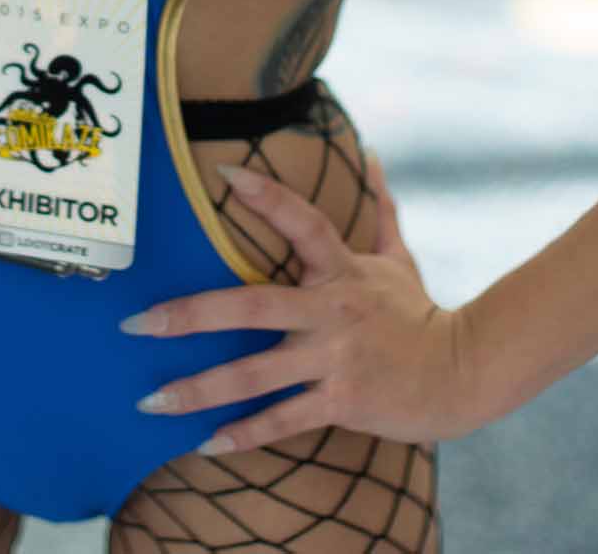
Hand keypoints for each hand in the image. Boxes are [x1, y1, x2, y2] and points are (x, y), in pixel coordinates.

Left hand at [121, 150, 474, 453]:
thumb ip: (379, 208)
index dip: (266, 195)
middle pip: (251, 306)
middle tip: (137, 323)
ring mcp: (334, 358)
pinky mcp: (340, 400)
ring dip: (199, 389)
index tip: (223, 173)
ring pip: (254, 375)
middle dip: (189, 315)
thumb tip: (372, 154)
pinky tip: (206, 443)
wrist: (461, 373)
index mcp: (341, 270)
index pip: (300, 220)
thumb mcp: (398, 257)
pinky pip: (282, 420)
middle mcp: (331, 311)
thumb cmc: (419, 313)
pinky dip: (244, 433)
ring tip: (152, 401)